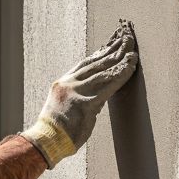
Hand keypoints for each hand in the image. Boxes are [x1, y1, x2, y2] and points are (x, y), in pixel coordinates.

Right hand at [21, 20, 139, 166]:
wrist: (46, 142)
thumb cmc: (56, 130)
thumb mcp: (62, 105)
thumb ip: (77, 94)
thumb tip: (96, 91)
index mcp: (63, 83)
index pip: (86, 62)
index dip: (102, 51)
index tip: (113, 41)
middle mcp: (69, 83)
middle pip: (96, 61)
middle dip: (113, 48)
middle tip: (127, 36)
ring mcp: (77, 92)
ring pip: (103, 70)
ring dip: (121, 58)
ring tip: (133, 49)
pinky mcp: (86, 104)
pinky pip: (108, 86)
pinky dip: (121, 75)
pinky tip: (131, 67)